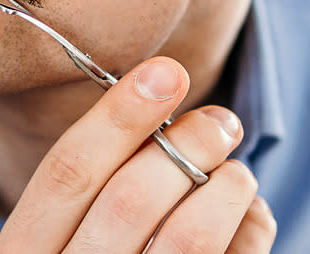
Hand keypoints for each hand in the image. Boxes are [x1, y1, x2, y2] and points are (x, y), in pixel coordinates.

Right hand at [0, 57, 275, 252]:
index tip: (164, 72)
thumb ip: (94, 190)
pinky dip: (251, 230)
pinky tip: (246, 217)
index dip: (118, 117)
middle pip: (131, 199)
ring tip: (236, 171)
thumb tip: (168, 118)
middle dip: (186, 144)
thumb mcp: (58, 240)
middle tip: (220, 119)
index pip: (67, 173)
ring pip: (189, 237)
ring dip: (226, 186)